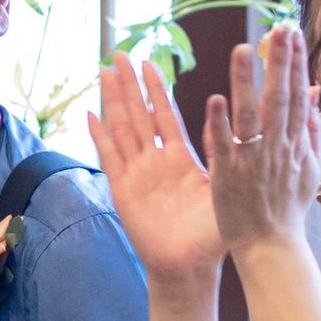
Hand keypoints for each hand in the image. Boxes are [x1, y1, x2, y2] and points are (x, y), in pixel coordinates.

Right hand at [90, 53, 223, 282]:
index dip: (156, 89)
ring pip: (121, 129)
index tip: (149, 62)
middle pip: (138, 114)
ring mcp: (136, 174)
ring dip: (112, 101)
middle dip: (129, 85)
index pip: (165, 115)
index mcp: (180, 159)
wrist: (188, 266)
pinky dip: (99, 136)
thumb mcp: (221, 189)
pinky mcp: (122, 190)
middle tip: (119, 54)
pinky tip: (90, 114)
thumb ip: (223, 156)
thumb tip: (230, 121)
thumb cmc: (209, 234)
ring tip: (104, 72)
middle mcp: (155, 161)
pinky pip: (108, 157)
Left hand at [204, 24, 320, 253]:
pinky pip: (224, 146)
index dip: (295, 63)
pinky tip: (215, 99)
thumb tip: (313, 93)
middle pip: (279, 98)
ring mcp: (253, 162)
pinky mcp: (229, 176)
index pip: (297, 95)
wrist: (270, 246)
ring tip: (242, 49)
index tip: (291, 33)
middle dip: (279, 62)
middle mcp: (277, 149)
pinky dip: (220, 124)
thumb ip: (310, 130)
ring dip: (246, 82)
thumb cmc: (287, 208)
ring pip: (251, 116)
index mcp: (295, 144)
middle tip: (277, 30)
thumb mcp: (309, 169)